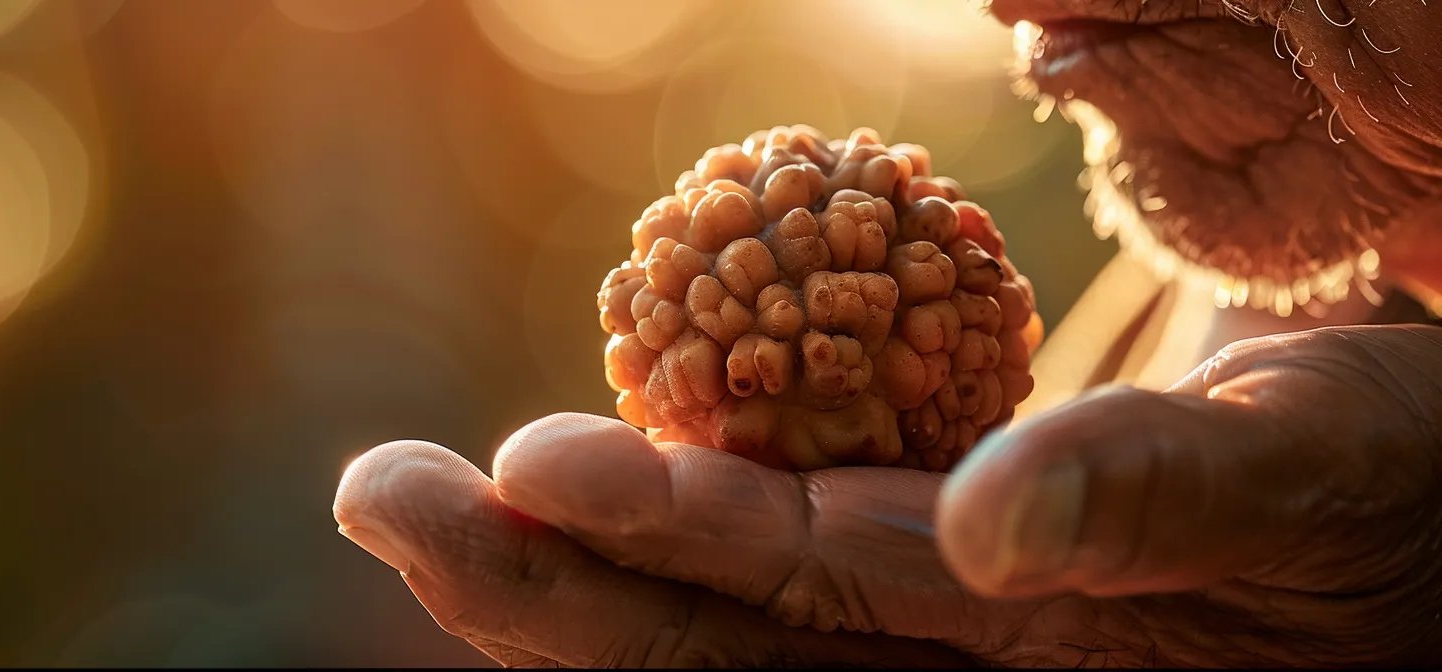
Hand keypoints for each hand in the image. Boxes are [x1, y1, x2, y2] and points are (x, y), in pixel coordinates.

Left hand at [335, 324, 1441, 666]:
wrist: (1414, 503)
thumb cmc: (1399, 487)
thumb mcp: (1308, 479)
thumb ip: (1158, 497)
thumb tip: (992, 530)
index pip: (797, 625)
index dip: (654, 548)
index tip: (516, 466)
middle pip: (703, 647)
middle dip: (536, 579)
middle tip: (381, 489)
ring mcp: (915, 636)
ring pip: (706, 612)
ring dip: (559, 549)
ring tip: (420, 488)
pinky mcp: (911, 574)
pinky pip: (761, 560)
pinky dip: (654, 517)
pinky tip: (558, 479)